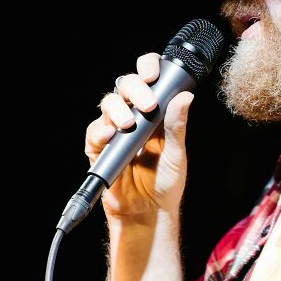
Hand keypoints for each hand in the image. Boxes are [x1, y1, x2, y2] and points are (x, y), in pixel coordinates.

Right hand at [85, 51, 193, 220]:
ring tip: (129, 124)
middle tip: (149, 105)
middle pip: (126, 86)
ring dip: (118, 109)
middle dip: (135, 89)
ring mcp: (115, 130)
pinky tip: (111, 135)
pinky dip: (101, 131)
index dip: (147, 67)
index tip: (153, 72)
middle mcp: (133, 115)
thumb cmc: (165, 183)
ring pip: (108, 104)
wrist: (148, 213)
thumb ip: (177, 125)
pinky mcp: (100, 148)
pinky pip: (94, 132)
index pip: (148, 79)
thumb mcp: (176, 153)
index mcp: (154, 112)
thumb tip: (186, 96)